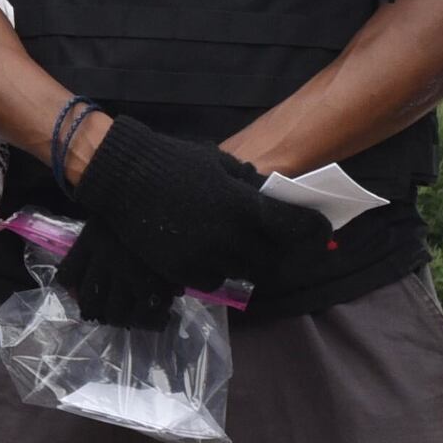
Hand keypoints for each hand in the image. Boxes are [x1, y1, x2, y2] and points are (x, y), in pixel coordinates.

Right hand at [65, 108, 328, 323]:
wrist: (122, 177)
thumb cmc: (173, 162)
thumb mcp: (219, 164)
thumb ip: (249, 185)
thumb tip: (273, 197)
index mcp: (242, 205)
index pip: (294, 226)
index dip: (314, 231)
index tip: (320, 233)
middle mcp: (229, 236)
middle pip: (272, 261)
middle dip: (278, 254)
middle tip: (274, 246)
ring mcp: (205, 256)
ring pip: (243, 275)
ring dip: (247, 264)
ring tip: (240, 249)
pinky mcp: (181, 270)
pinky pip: (213, 281)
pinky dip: (218, 271)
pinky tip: (210, 255)